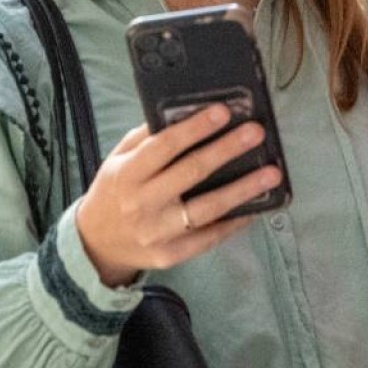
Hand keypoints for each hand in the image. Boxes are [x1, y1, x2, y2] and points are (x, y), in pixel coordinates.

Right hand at [74, 104, 283, 285]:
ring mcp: (157, 232)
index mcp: (127, 175)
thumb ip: (146, 139)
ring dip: (243, 189)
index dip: (195, 129)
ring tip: (272, 174)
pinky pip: (209, 237)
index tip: (224, 112)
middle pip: (191, 173)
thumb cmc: (115, 192)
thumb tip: (186, 114)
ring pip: (207, 209)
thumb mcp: (118, 161)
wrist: (95, 244)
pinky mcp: (171, 255)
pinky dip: (235, 221)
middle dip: (226, 150)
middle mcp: (141, 203)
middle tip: (256, 133)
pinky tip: (256, 207)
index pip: (164, 147)